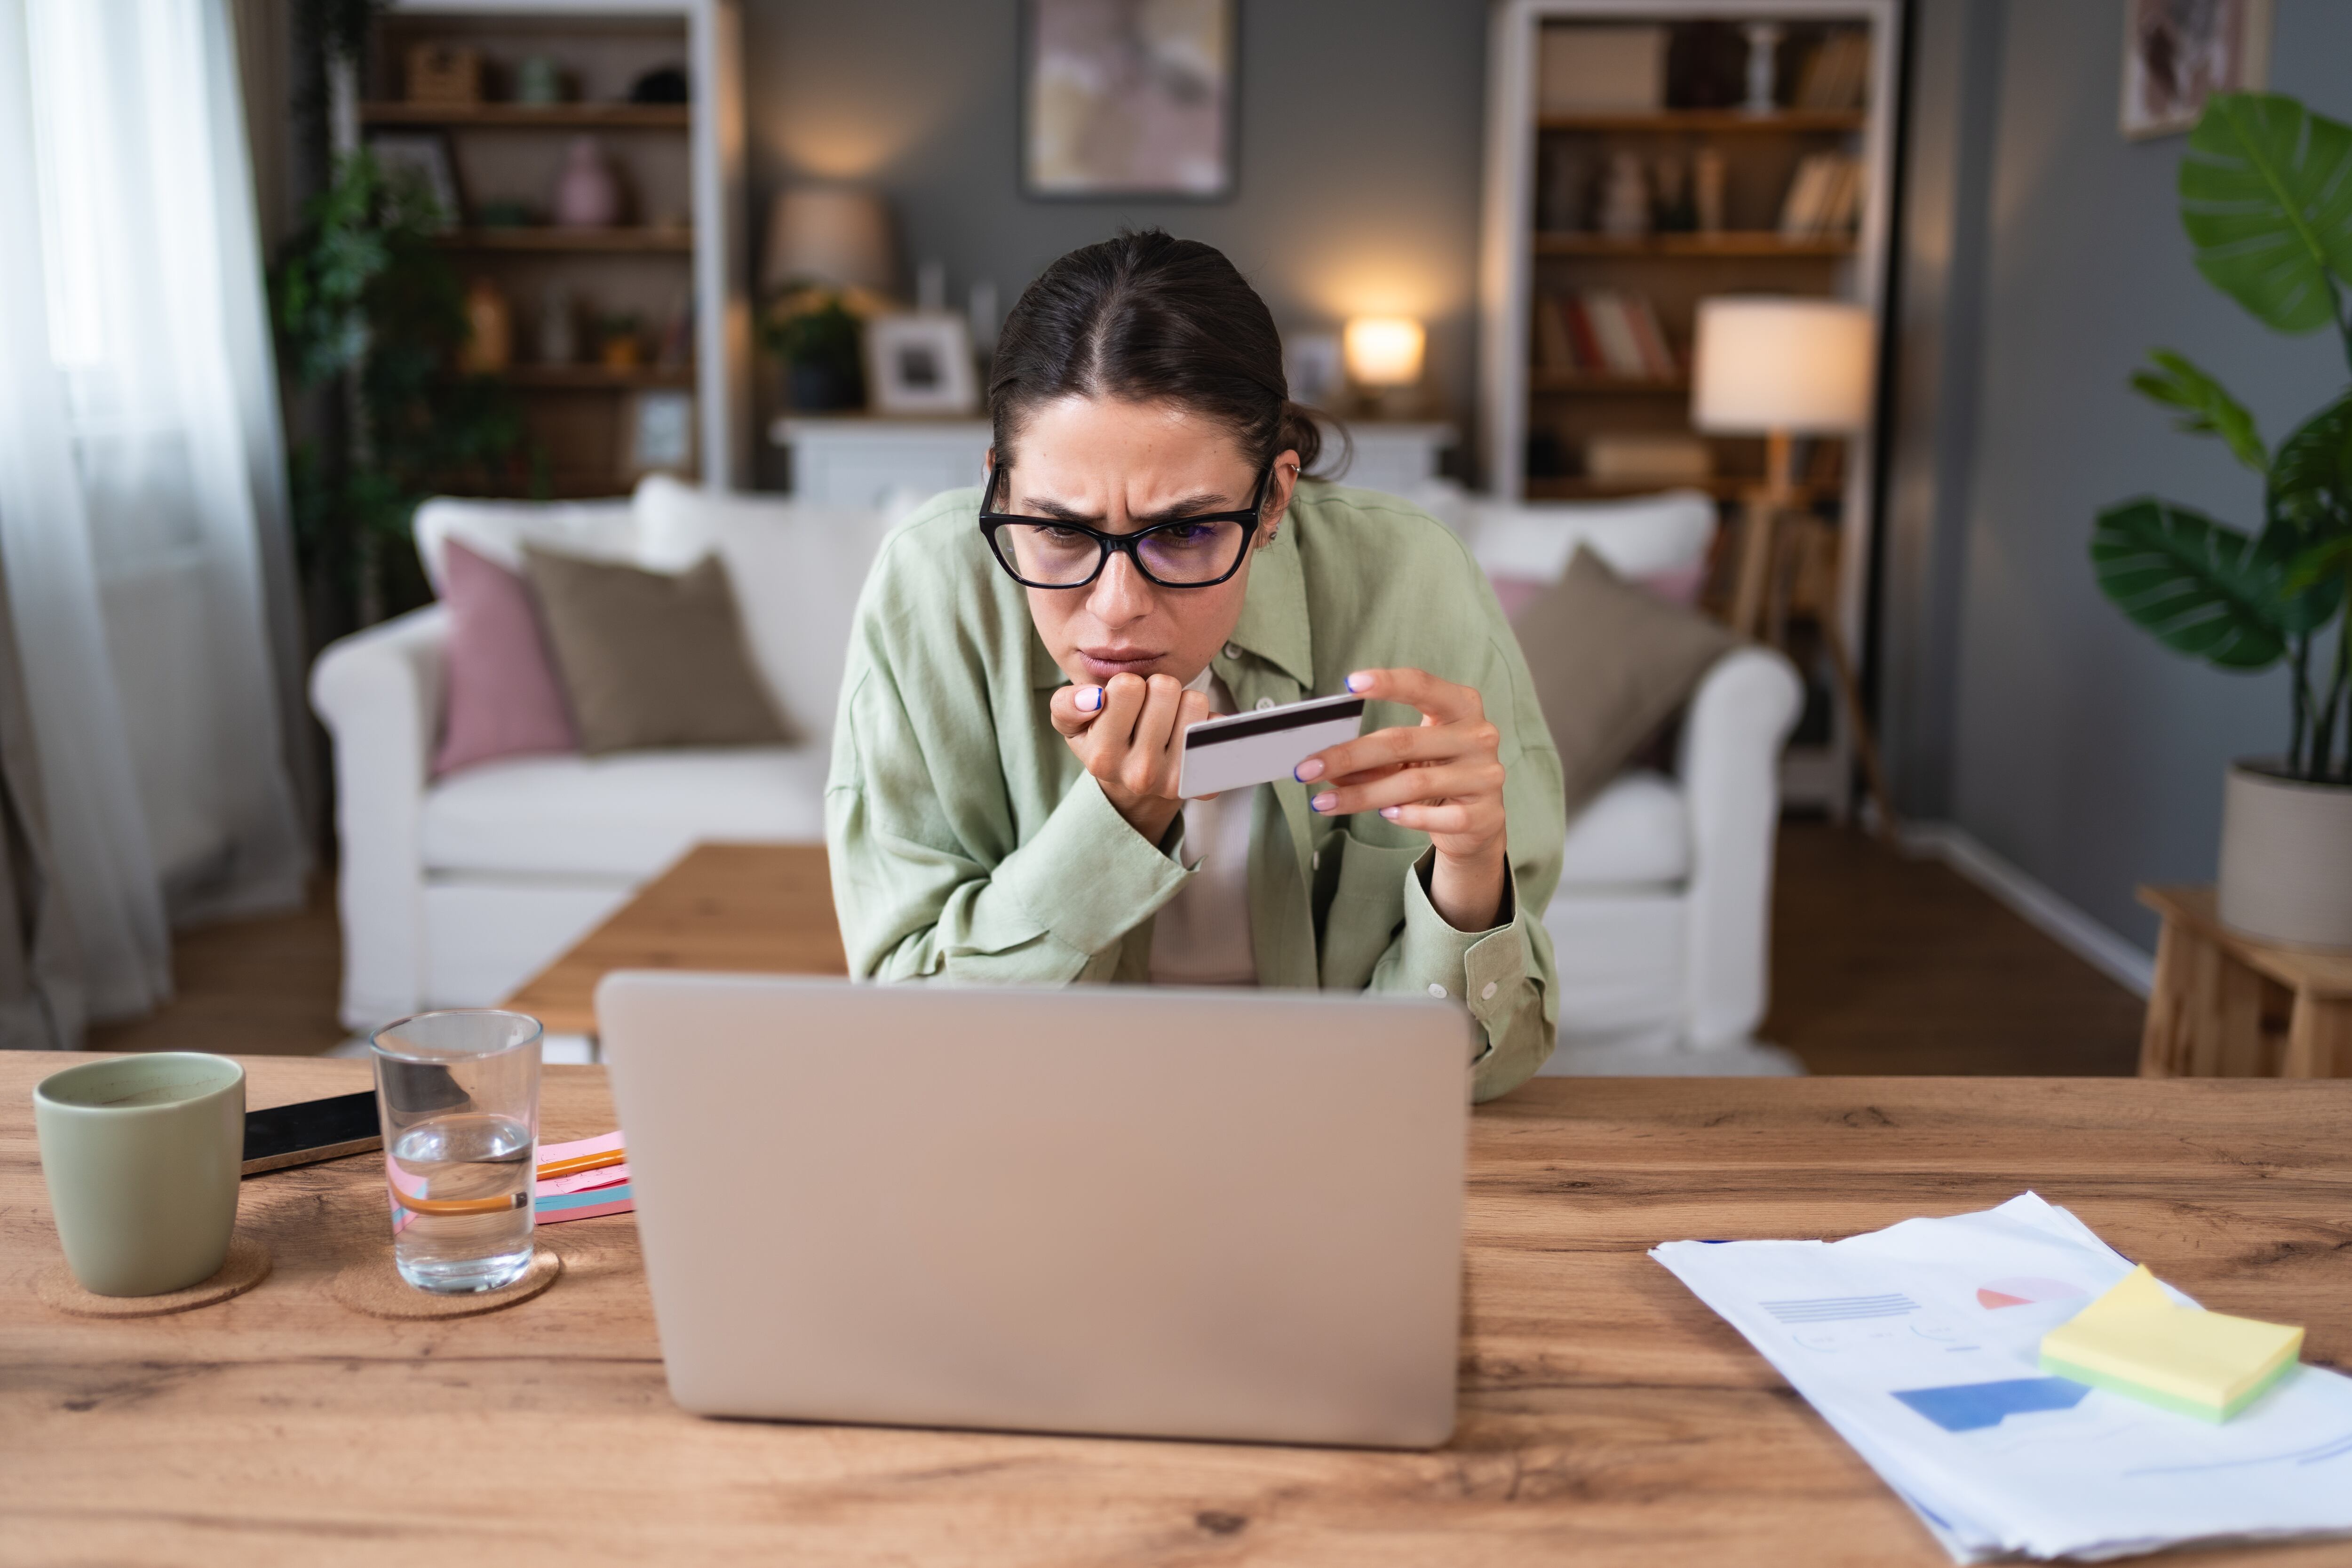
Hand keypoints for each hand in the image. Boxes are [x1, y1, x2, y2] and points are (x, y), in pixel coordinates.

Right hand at [1049, 673, 1210, 844]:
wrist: (1135, 790)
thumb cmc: (1104, 744)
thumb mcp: (1073, 726)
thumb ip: (1066, 705)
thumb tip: (1094, 698)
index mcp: (1102, 757)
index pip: (1127, 685)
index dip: (1128, 685)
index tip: (1123, 706)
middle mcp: (1139, 774)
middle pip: (1165, 687)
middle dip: (1157, 690)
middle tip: (1148, 713)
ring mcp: (1175, 780)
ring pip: (1194, 701)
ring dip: (1182, 703)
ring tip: (1167, 723)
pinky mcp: (1204, 782)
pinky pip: (1218, 725)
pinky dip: (1205, 722)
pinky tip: (1187, 738)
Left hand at [1293, 668, 1508, 930]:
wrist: (1478, 820)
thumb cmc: (1438, 772)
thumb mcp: (1409, 756)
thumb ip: (1374, 755)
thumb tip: (1326, 763)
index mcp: (1461, 707)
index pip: (1423, 686)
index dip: (1387, 683)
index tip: (1349, 684)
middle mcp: (1478, 736)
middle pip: (1403, 741)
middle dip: (1349, 755)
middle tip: (1307, 769)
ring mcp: (1484, 775)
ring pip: (1413, 783)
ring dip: (1361, 794)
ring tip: (1323, 802)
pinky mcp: (1485, 813)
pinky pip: (1435, 816)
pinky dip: (1404, 816)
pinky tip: (1385, 814)